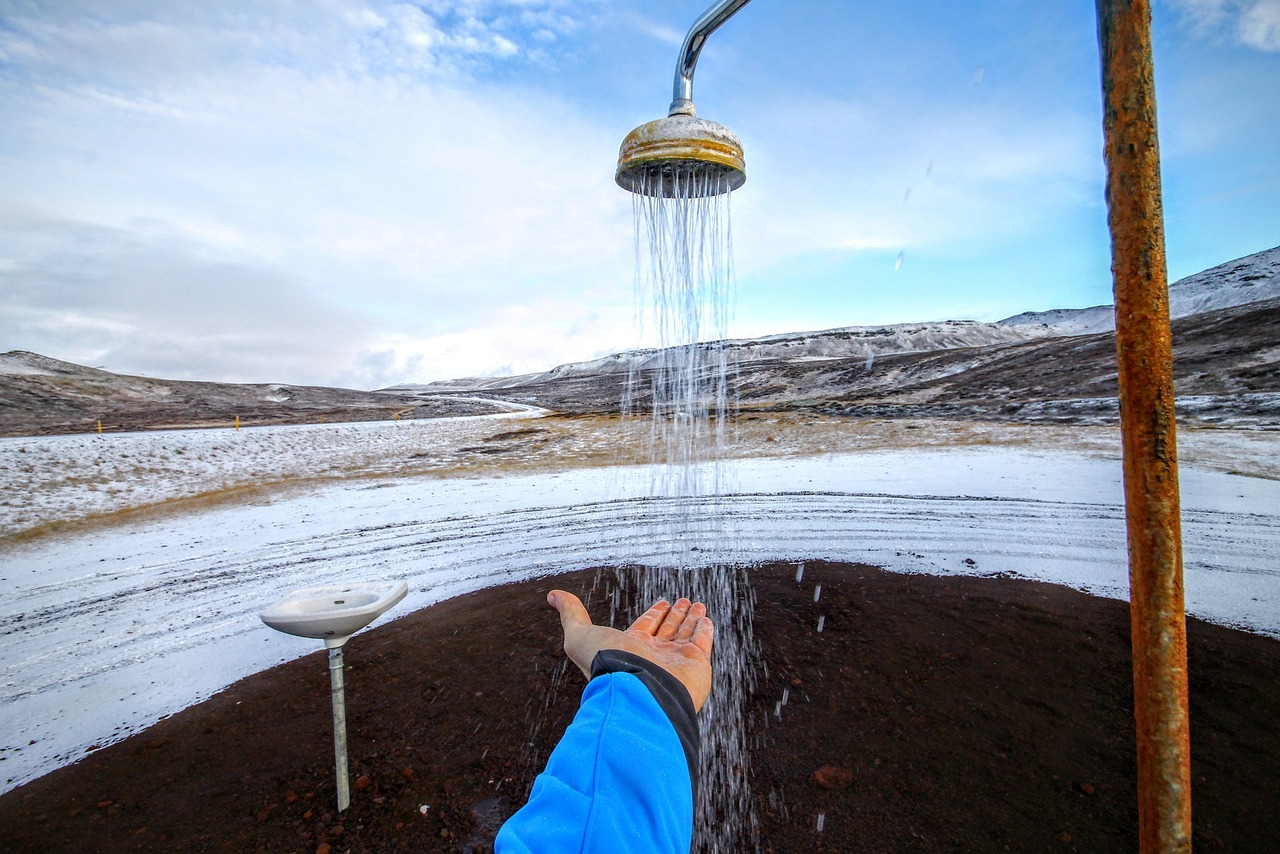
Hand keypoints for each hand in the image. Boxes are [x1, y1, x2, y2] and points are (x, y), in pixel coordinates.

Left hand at [547, 590, 714, 712]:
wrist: (637, 692)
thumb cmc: (606, 666)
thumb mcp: (579, 635)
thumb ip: (571, 614)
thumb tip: (552, 595)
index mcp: (631, 648)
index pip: (646, 627)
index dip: (654, 614)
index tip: (662, 602)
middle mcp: (654, 655)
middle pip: (667, 629)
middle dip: (674, 615)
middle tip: (682, 601)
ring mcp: (676, 661)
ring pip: (685, 633)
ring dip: (690, 618)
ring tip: (696, 604)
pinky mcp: (696, 665)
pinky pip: (702, 642)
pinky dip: (704, 629)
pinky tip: (705, 617)